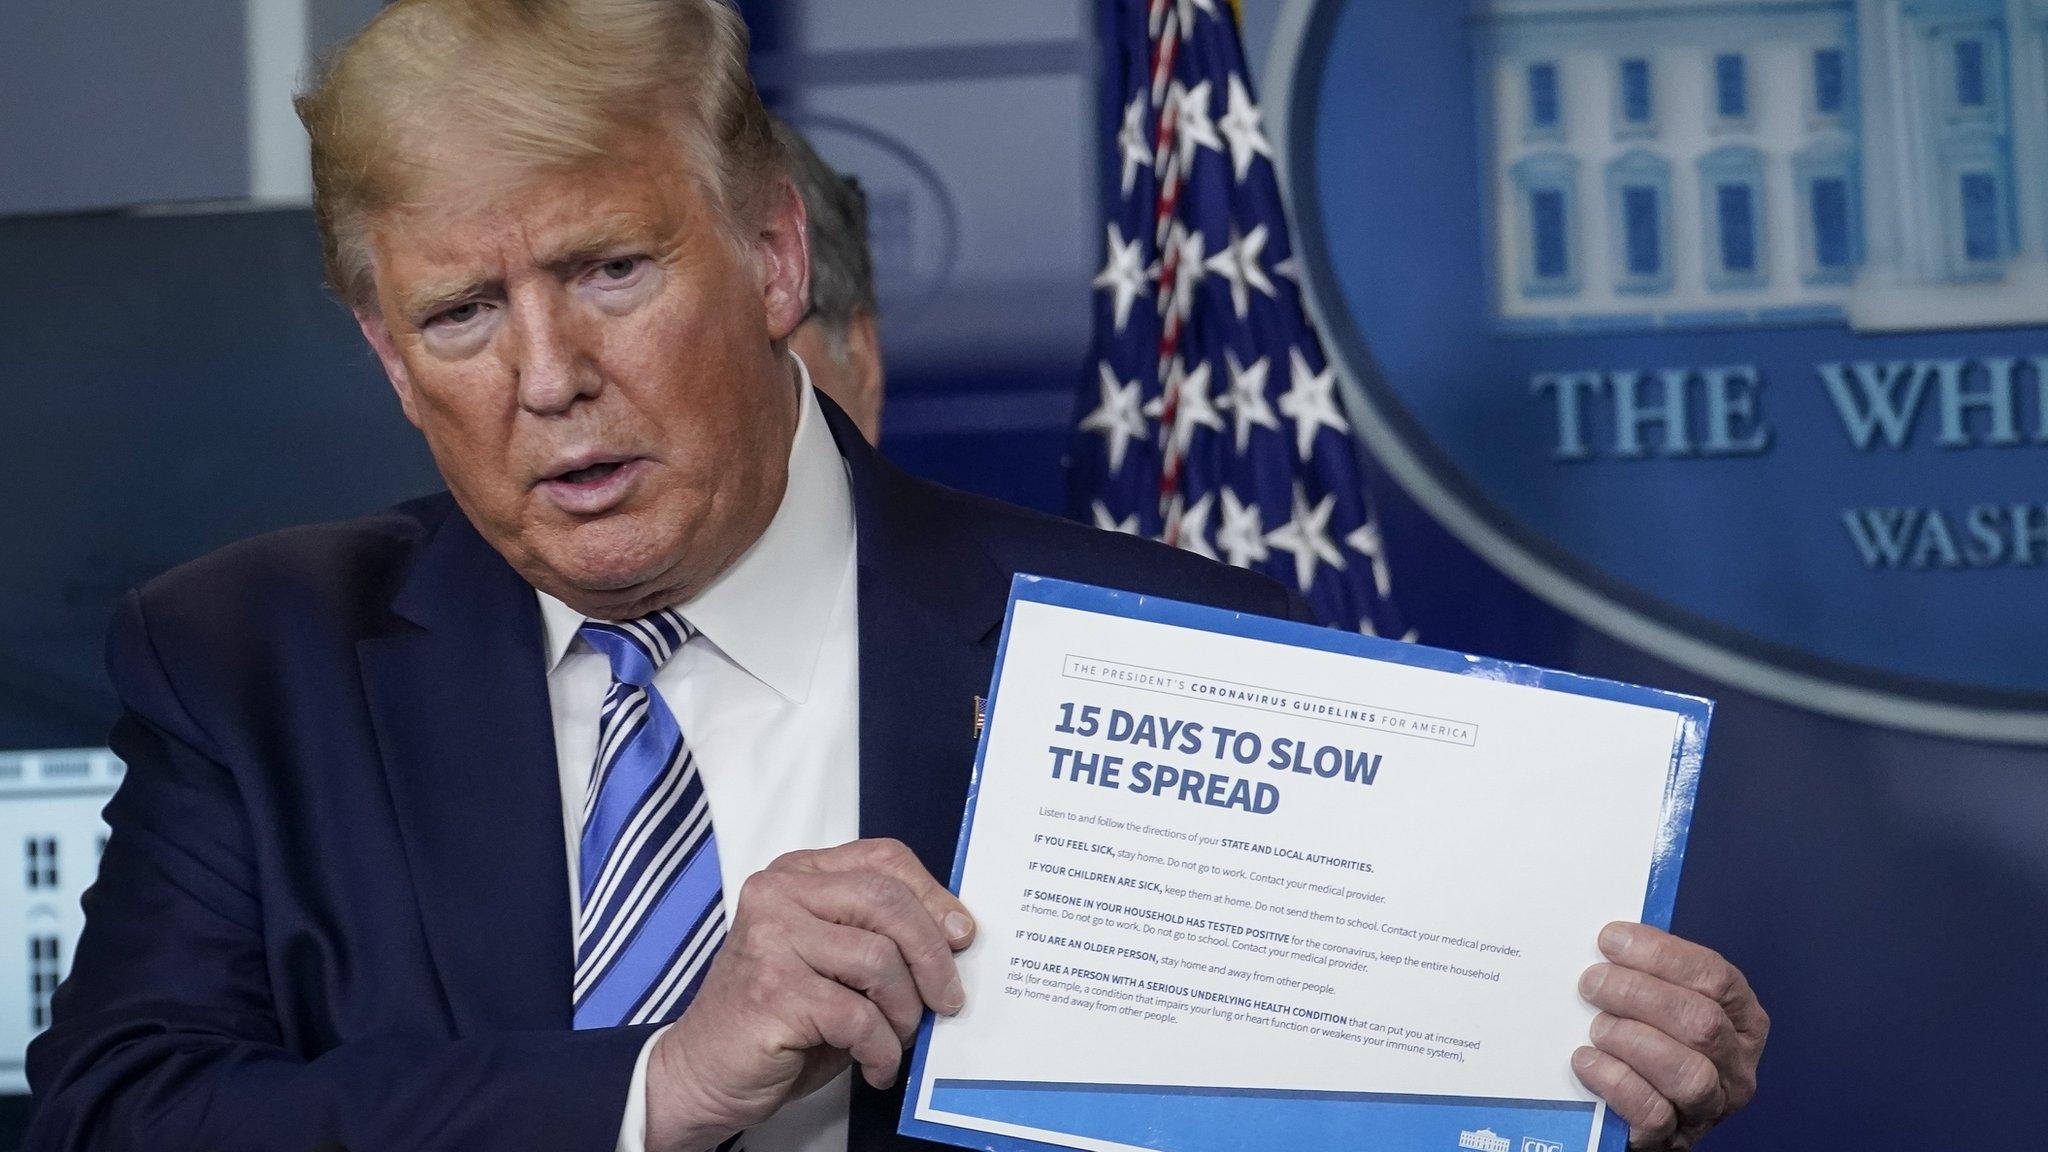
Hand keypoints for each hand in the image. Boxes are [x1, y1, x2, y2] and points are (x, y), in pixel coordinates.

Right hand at [643, 838, 975, 1151]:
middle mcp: (779, 896)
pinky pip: (859, 1016)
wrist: (702, 1072)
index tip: (961, 937)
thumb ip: (877, 934)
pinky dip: (881, 1049)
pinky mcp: (774, 992)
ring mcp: (771, 940)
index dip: (934, 896)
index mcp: (797, 876)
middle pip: (888, 902)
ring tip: (897, 1038)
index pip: (884, 860)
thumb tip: (956, 937)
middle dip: (933, 956)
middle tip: (947, 1000)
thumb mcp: (831, 959)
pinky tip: (874, 1065)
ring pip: (880, 960)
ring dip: (905, 1012)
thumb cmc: (777, 1017)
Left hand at [1571, 923, 1767, 1150]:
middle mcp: (1737, 1065)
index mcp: (1742, 1019)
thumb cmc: (1645, 1041)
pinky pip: (1653, 1112)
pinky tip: (1588, 1062)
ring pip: (1688, 1072)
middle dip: (1638, 994)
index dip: (1661, 954)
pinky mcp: (1675, 1139)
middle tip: (1593, 983)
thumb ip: (1650, 972)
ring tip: (1597, 1029)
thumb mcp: (1660, 1003)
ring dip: (1632, 1040)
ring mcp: (1710, 1106)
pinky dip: (1615, 1081)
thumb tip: (1613, 937)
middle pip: (1702, 1022)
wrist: (1629, 1111)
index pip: (1716, 977)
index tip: (1611, 941)